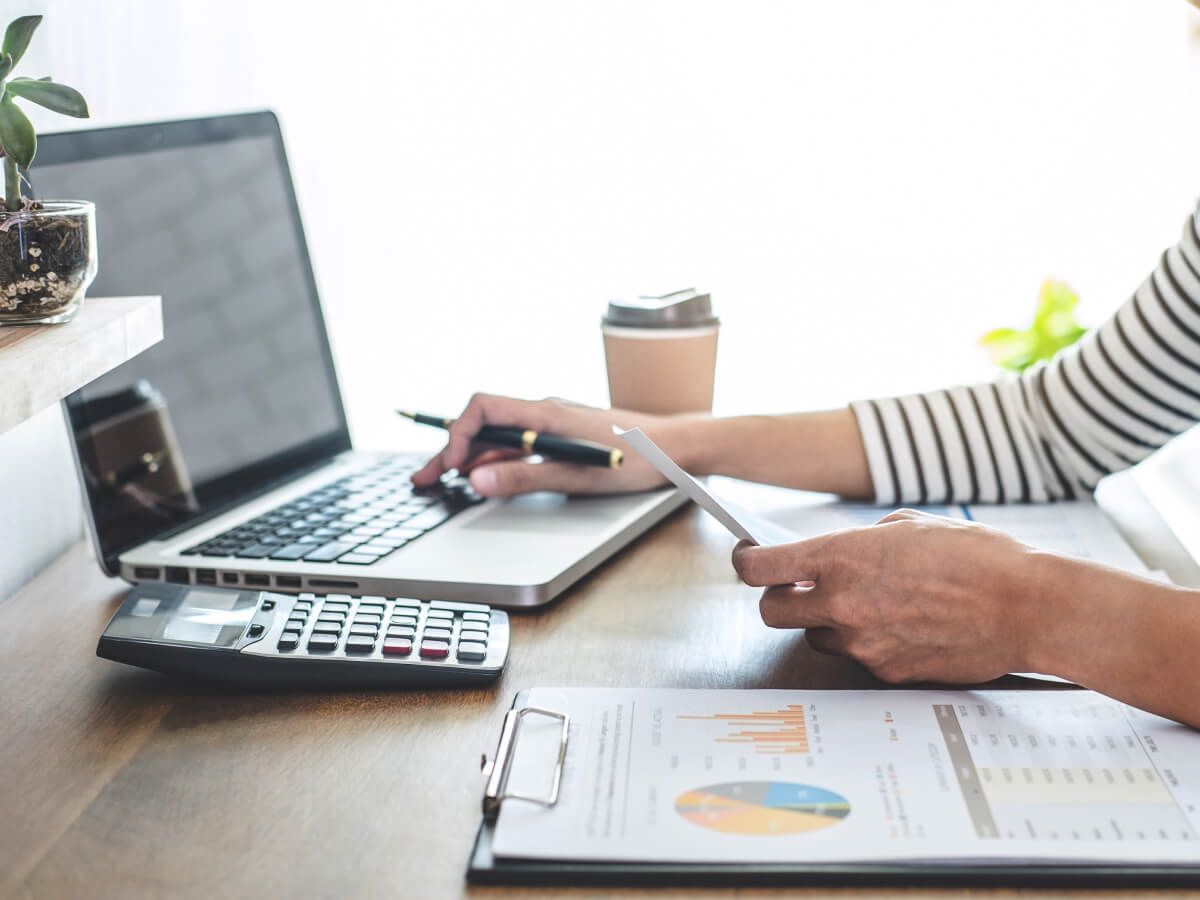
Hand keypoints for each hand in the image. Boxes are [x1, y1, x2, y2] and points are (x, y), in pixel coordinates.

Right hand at [411, 393, 685, 496]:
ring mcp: (553, 421)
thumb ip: (525, 478)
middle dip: (452, 450)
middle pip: (484, 423)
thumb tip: (476, 481)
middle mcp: (545, 411)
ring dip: (471, 456)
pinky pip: (519, 441)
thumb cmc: (636, 460)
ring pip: (499, 434)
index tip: (448, 467)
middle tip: (424, 479)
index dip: (458, 435)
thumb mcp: (578, 476)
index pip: (483, 409)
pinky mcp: (563, 433)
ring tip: (444, 480)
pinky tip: (486, 476)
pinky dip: (496, 458)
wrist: (678, 447)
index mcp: (545, 413)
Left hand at [731, 508, 1055, 683]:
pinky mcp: (886, 672)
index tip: (749, 559)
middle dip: (780, 600)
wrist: (1026, 606)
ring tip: (871, 605)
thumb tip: (838, 554)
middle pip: (771, 613)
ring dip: (827, 624)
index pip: (759, 569)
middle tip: (800, 590)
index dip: (746, 563)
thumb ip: (860, 541)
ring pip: (816, 638)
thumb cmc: (976, 557)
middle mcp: (842, 604)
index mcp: (841, 558)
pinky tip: (903, 626)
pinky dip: (869, 643)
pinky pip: (858, 658)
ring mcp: (863, 644)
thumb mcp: (908, 526)